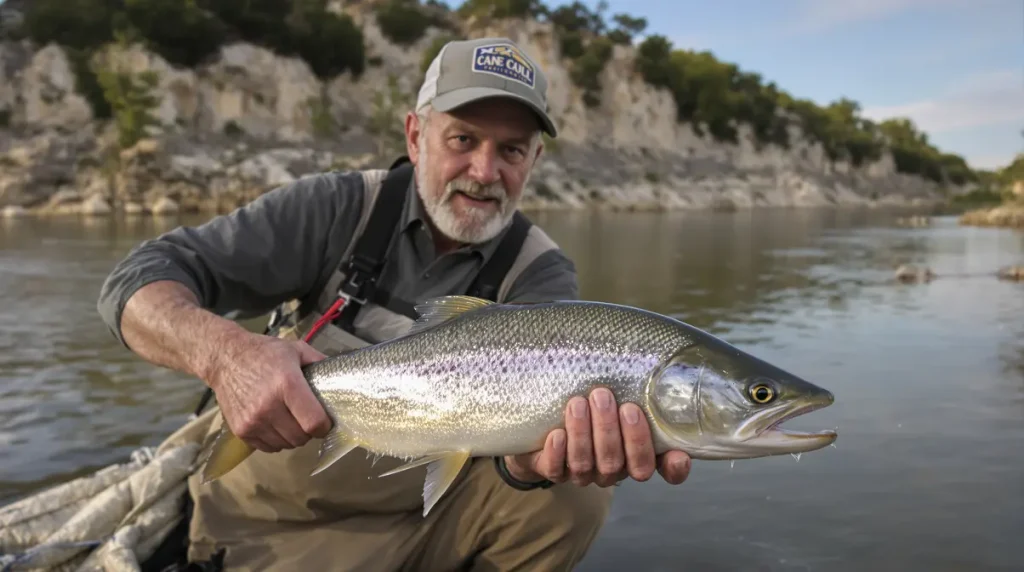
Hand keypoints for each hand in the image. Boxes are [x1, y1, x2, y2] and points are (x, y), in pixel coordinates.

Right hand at [205, 332, 331, 452]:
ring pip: (286, 445)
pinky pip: (269, 448)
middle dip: (309, 431)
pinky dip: (276, 440)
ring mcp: (253, 421)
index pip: (314, 422)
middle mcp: (269, 406)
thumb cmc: (264, 353)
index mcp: (287, 385)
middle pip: (301, 437)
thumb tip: (342, 376)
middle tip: (307, 418)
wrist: (224, 358)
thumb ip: (320, 362)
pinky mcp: (241, 431)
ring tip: (290, 420)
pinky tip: (276, 424)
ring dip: (293, 437)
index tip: (325, 421)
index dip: (325, 426)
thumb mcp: (296, 349)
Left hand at [504, 388, 691, 486]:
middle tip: (605, 397)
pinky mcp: (552, 471)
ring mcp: (583, 472)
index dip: (672, 468)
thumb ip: (636, 387)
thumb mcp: (617, 393)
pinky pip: (556, 471)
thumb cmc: (591, 401)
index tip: (677, 456)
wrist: (544, 420)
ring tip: (579, 402)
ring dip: (584, 433)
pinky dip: (558, 453)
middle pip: (621, 464)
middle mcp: (612, 468)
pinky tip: (557, 434)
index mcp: (635, 453)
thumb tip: (654, 358)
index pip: (662, 468)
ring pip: (587, 465)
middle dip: (613, 431)